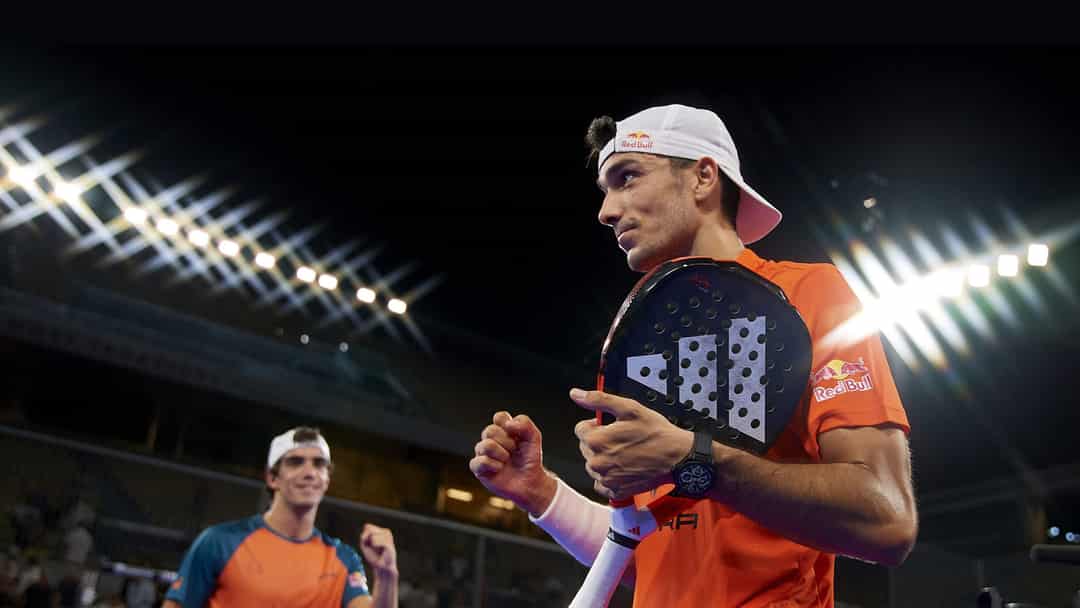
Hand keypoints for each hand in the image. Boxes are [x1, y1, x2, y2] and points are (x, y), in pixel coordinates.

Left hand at [359, 523, 397, 577]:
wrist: (383, 568)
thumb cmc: (374, 557)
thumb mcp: (365, 544)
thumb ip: (364, 537)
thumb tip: (369, 536)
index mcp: (381, 531)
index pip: (367, 526)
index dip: (365, 536)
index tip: (369, 544)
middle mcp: (386, 532)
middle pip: (369, 529)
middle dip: (367, 540)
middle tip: (373, 548)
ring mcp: (388, 537)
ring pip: (372, 536)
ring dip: (371, 545)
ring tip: (378, 551)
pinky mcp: (389, 544)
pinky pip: (375, 541)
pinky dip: (374, 547)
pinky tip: (380, 552)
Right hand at [469, 411, 556, 515]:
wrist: (531, 482)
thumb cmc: (530, 459)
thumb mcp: (534, 437)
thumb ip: (525, 423)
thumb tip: (507, 424)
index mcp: (502, 430)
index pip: (499, 417)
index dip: (508, 425)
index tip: (517, 436)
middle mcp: (490, 440)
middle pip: (489, 430)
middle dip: (506, 441)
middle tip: (514, 450)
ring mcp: (483, 454)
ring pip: (484, 445)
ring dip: (501, 453)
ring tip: (507, 461)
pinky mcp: (479, 469)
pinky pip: (479, 461)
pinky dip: (493, 465)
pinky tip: (500, 469)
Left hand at [571, 388, 692, 500]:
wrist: (677, 457)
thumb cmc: (655, 433)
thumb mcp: (628, 408)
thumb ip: (598, 400)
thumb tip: (576, 394)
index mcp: (597, 441)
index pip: (580, 430)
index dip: (595, 425)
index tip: (610, 426)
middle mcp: (597, 463)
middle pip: (586, 448)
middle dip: (599, 441)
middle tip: (621, 438)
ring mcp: (606, 479)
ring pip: (593, 465)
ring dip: (603, 458)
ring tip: (624, 452)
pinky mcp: (616, 491)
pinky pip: (601, 484)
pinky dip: (609, 477)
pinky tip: (623, 468)